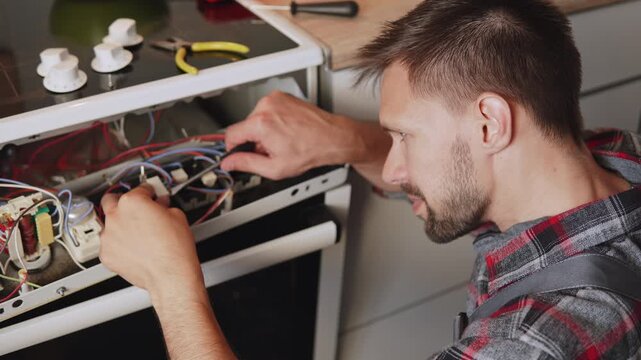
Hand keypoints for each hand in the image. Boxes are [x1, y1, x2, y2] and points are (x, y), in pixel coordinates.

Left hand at [99, 185, 202, 298]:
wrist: (170, 274)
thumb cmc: (174, 248)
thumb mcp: (177, 216)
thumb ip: (163, 206)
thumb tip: (160, 206)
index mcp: (133, 202)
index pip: (139, 189)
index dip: (148, 192)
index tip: (150, 195)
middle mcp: (116, 216)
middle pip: (110, 200)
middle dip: (121, 201)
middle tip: (133, 208)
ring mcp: (108, 236)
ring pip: (108, 224)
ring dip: (119, 226)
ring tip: (135, 234)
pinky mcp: (106, 254)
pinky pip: (109, 244)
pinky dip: (118, 245)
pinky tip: (133, 249)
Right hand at [221, 91, 358, 179]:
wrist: (332, 138)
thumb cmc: (310, 150)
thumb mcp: (274, 167)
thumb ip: (247, 164)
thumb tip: (229, 163)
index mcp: (261, 123)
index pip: (230, 135)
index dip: (232, 148)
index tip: (236, 154)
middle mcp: (266, 107)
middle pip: (245, 126)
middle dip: (254, 140)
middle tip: (271, 151)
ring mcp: (275, 99)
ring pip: (256, 118)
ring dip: (263, 131)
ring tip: (281, 140)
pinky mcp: (282, 97)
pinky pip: (267, 110)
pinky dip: (272, 121)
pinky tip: (285, 131)